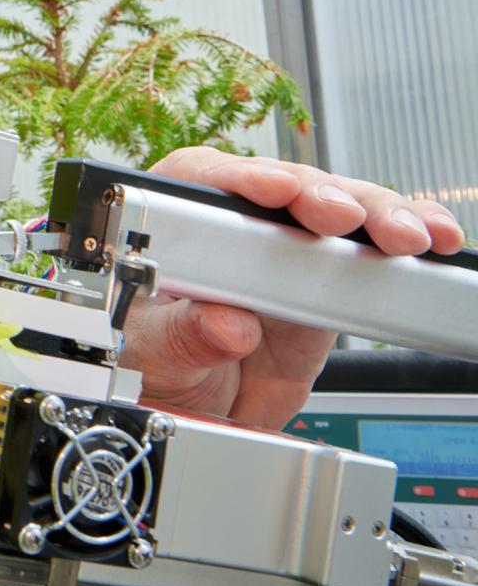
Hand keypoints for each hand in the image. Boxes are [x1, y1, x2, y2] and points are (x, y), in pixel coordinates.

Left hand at [120, 147, 464, 428]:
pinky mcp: (330, 275)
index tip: (274, 191)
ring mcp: (288, 244)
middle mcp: (236, 219)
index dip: (242, 180)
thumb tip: (225, 324)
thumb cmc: (157, 360)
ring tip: (402, 234)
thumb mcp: (153, 351)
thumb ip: (185, 335)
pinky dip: (407, 236)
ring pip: (338, 206)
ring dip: (375, 215)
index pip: (205, 179)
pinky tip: (432, 237)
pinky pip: (372, 245)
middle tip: (342, 216)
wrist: (197, 406)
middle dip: (319, 197)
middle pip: (284, 185)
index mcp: (175, 219)